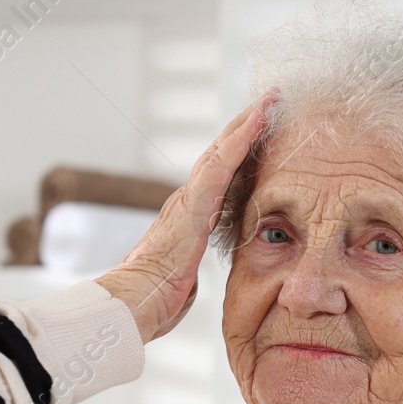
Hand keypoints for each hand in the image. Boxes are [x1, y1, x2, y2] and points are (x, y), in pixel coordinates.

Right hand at [97, 90, 275, 342]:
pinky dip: (240, 140)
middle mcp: (188, 200)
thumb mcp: (183, 277)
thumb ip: (190, 265)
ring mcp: (189, 199)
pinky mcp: (193, 204)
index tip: (261, 132)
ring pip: (222, 150)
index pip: (220, 176)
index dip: (239, 152)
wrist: (132, 303)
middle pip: (220, 154)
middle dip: (245, 127)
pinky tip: (258, 119)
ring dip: (247, 123)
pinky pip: (221, 163)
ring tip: (270, 99)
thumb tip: (191, 274)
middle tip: (270, 101)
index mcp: (190, 217)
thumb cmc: (155, 298)